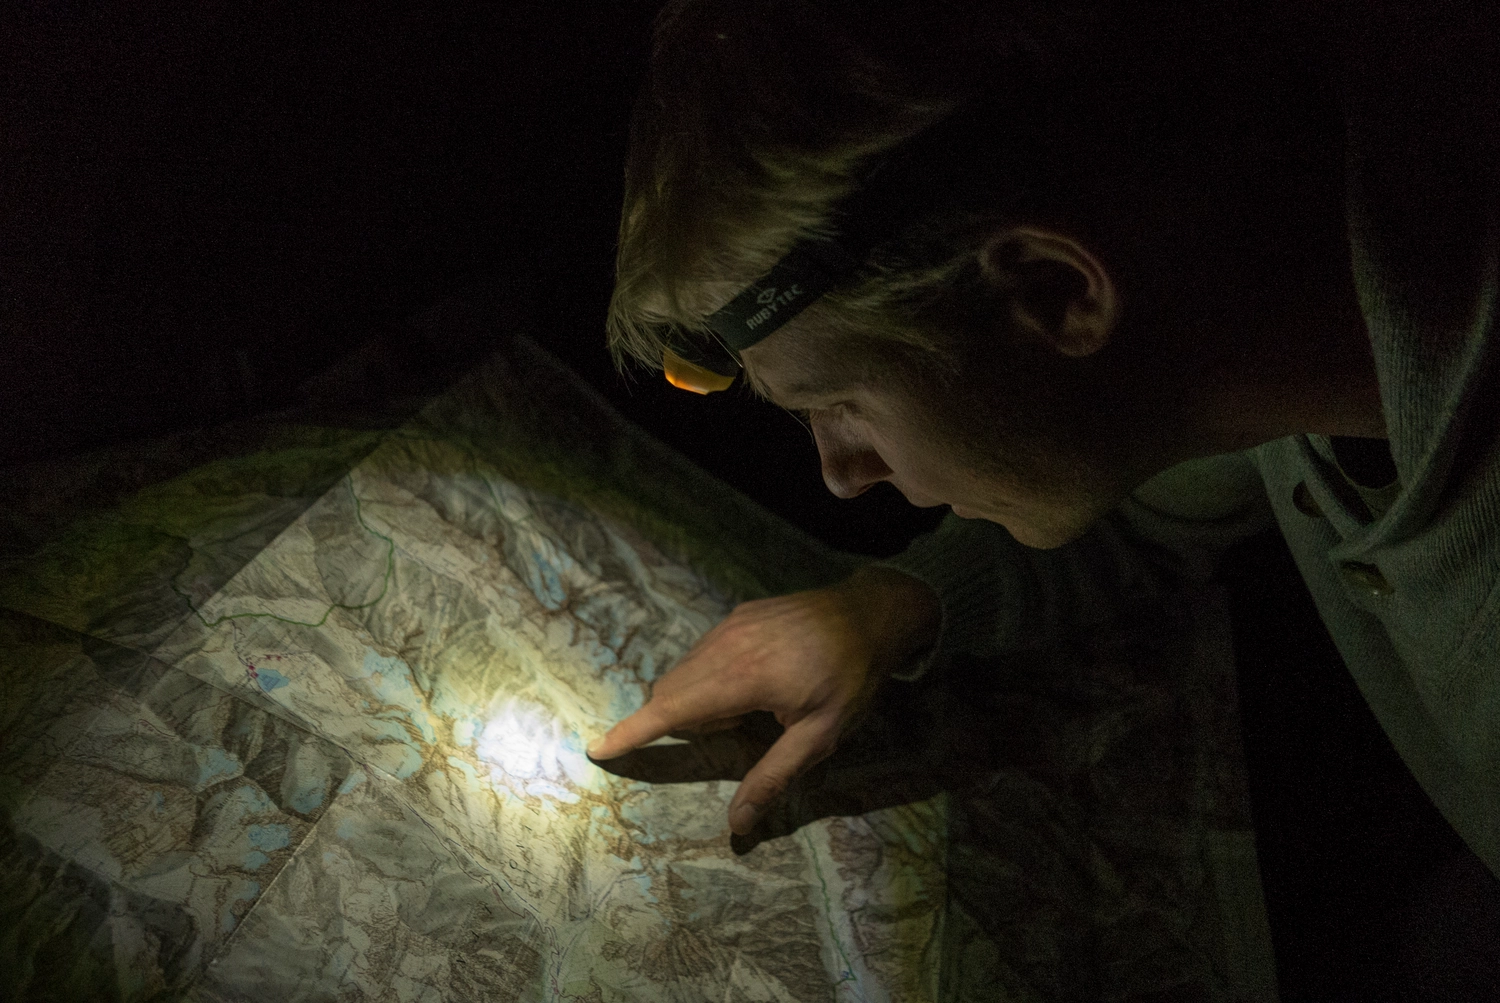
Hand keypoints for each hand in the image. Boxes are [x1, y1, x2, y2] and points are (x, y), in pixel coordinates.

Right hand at [587, 566, 939, 834]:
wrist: (872, 611)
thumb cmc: (850, 678)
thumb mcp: (821, 735)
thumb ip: (773, 776)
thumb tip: (738, 823)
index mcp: (742, 678)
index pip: (670, 709)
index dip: (631, 731)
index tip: (597, 748)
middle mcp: (725, 645)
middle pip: (670, 690)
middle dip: (678, 720)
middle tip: (738, 728)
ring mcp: (729, 625)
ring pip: (685, 670)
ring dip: (697, 699)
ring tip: (755, 707)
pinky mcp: (738, 614)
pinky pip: (703, 652)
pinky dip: (709, 676)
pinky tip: (757, 682)